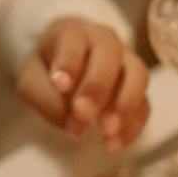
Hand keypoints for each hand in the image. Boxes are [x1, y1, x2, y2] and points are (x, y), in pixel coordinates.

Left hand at [17, 18, 149, 152]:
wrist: (70, 64)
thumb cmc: (49, 71)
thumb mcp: (32, 81)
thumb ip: (47, 99)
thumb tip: (76, 125)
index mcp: (73, 33)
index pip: (73, 40)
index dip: (69, 61)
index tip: (61, 84)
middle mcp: (105, 41)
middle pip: (110, 54)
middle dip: (98, 85)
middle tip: (84, 113)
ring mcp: (127, 61)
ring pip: (138, 74)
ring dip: (125, 103)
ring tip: (107, 131)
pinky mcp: (137, 86)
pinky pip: (145, 102)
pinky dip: (134, 124)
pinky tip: (115, 143)